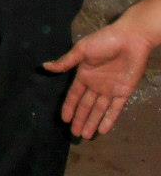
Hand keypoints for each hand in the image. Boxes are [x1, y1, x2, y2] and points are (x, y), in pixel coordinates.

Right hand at [44, 23, 151, 137]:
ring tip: (86, 135)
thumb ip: (66, 62)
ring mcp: (110, 90)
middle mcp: (96, 85)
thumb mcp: (81, 50)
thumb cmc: (104, 41)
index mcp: (84, 74)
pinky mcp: (124, 92)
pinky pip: (116, 109)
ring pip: (99, 110)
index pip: (75, 94)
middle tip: (74, 134)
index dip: (69, 106)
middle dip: (80, 119)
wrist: (130, 39)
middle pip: (86, 106)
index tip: (64, 119)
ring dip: (93, 122)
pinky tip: (103, 130)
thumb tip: (45, 67)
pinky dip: (109, 120)